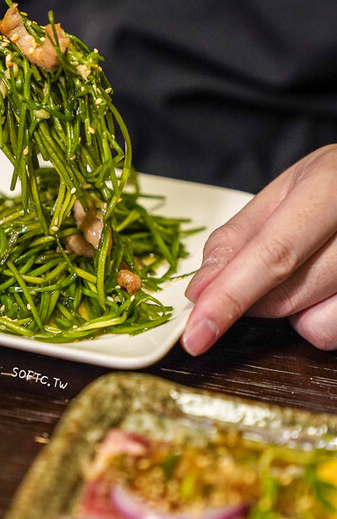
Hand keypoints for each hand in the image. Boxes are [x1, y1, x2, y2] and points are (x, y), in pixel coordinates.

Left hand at [181, 144, 336, 354]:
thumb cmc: (329, 185)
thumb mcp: (282, 192)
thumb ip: (237, 238)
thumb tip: (199, 291)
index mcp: (330, 190)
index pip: (272, 256)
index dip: (228, 298)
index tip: (195, 333)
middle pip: (285, 296)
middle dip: (251, 298)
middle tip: (250, 271)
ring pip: (311, 323)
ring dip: (290, 309)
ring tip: (305, 265)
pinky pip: (330, 332)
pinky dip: (316, 318)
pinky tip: (324, 286)